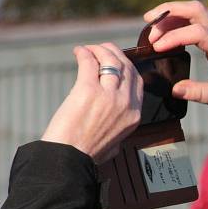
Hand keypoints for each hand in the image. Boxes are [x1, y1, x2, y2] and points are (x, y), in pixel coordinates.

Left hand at [41, 44, 142, 162]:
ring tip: (87, 49)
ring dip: (99, 50)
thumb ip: (118, 130)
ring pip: (110, 60)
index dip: (127, 66)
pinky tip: (78, 52)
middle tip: (101, 49)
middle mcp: (126, 103)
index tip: (116, 60)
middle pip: (126, 66)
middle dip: (115, 53)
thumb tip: (114, 126)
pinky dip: (84, 53)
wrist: (70, 159)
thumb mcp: (116, 144)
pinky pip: (89, 63)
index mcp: (134, 115)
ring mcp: (108, 96)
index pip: (138, 80)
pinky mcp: (88, 90)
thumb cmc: (87, 154)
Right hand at [143, 0, 207, 113]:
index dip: (175, 36)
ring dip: (170, 14)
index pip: (198, 32)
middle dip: (169, 11)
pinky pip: (192, 17)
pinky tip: (162, 31)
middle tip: (148, 23)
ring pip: (192, 10)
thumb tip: (175, 90)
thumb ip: (200, 94)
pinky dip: (175, 19)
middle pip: (195, 9)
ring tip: (151, 31)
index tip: (157, 47)